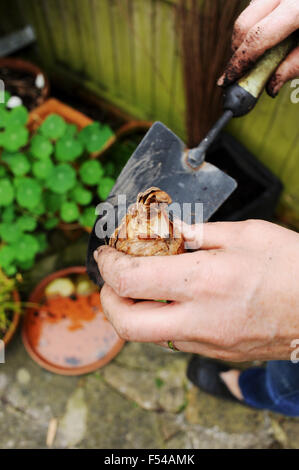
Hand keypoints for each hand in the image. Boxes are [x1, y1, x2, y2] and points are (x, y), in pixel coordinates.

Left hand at [94, 220, 298, 361]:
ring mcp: (208, 341)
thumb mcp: (244, 234)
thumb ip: (198, 234)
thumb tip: (167, 230)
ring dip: (136, 310)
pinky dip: (165, 319)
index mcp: (203, 281)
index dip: (109, 265)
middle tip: (113, 280)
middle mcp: (200, 318)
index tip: (107, 254)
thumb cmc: (291, 265)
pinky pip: (177, 339)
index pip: (131, 279)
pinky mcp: (218, 351)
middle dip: (108, 301)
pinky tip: (179, 299)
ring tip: (146, 285)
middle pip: (128, 325)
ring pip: (151, 336)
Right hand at [218, 0, 298, 95]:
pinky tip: (267, 41)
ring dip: (246, 39)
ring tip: (255, 60)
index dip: (240, 62)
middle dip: (237, 52)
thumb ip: (296, 65)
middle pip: (245, 23)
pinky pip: (260, 6)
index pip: (258, 38)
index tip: (228, 81)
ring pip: (249, 13)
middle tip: (238, 75)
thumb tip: (271, 86)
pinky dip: (257, 25)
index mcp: (298, 7)